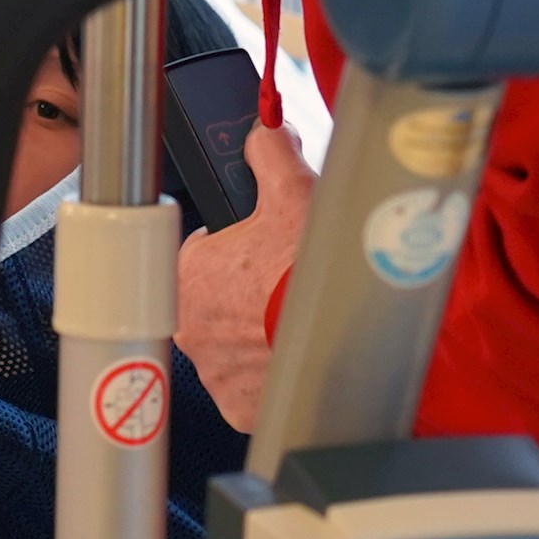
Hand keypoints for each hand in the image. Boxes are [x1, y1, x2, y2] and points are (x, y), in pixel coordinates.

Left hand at [172, 122, 320, 433]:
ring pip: (230, 347)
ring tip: (293, 318)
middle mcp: (189, 327)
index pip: (199, 255)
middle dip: (243, 293)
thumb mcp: (293, 191)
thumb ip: (269, 153)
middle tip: (282, 283)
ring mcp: (214, 372)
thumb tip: (266, 132)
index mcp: (188, 274)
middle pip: (214, 303)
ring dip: (255, 335)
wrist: (350, 336)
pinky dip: (269, 375)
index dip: (232, 247)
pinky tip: (295, 352)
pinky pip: (250, 388)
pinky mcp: (240, 407)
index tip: (258, 249)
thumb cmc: (314, 268)